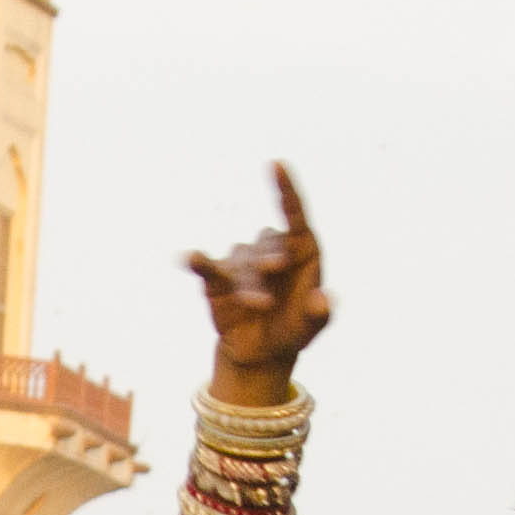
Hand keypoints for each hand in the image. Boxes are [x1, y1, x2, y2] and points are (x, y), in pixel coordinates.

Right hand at [185, 163, 330, 399]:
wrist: (262, 350)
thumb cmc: (293, 329)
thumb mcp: (312, 326)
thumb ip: (321, 314)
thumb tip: (324, 300)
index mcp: (301, 248)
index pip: (293, 211)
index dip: (285, 187)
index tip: (276, 163)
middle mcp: (270, 248)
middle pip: (267, 240)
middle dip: (269, 258)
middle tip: (275, 278)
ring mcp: (242, 262)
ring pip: (242, 262)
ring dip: (249, 285)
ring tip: (258, 306)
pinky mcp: (217, 279)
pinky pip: (207, 266)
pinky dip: (198, 262)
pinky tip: (190, 259)